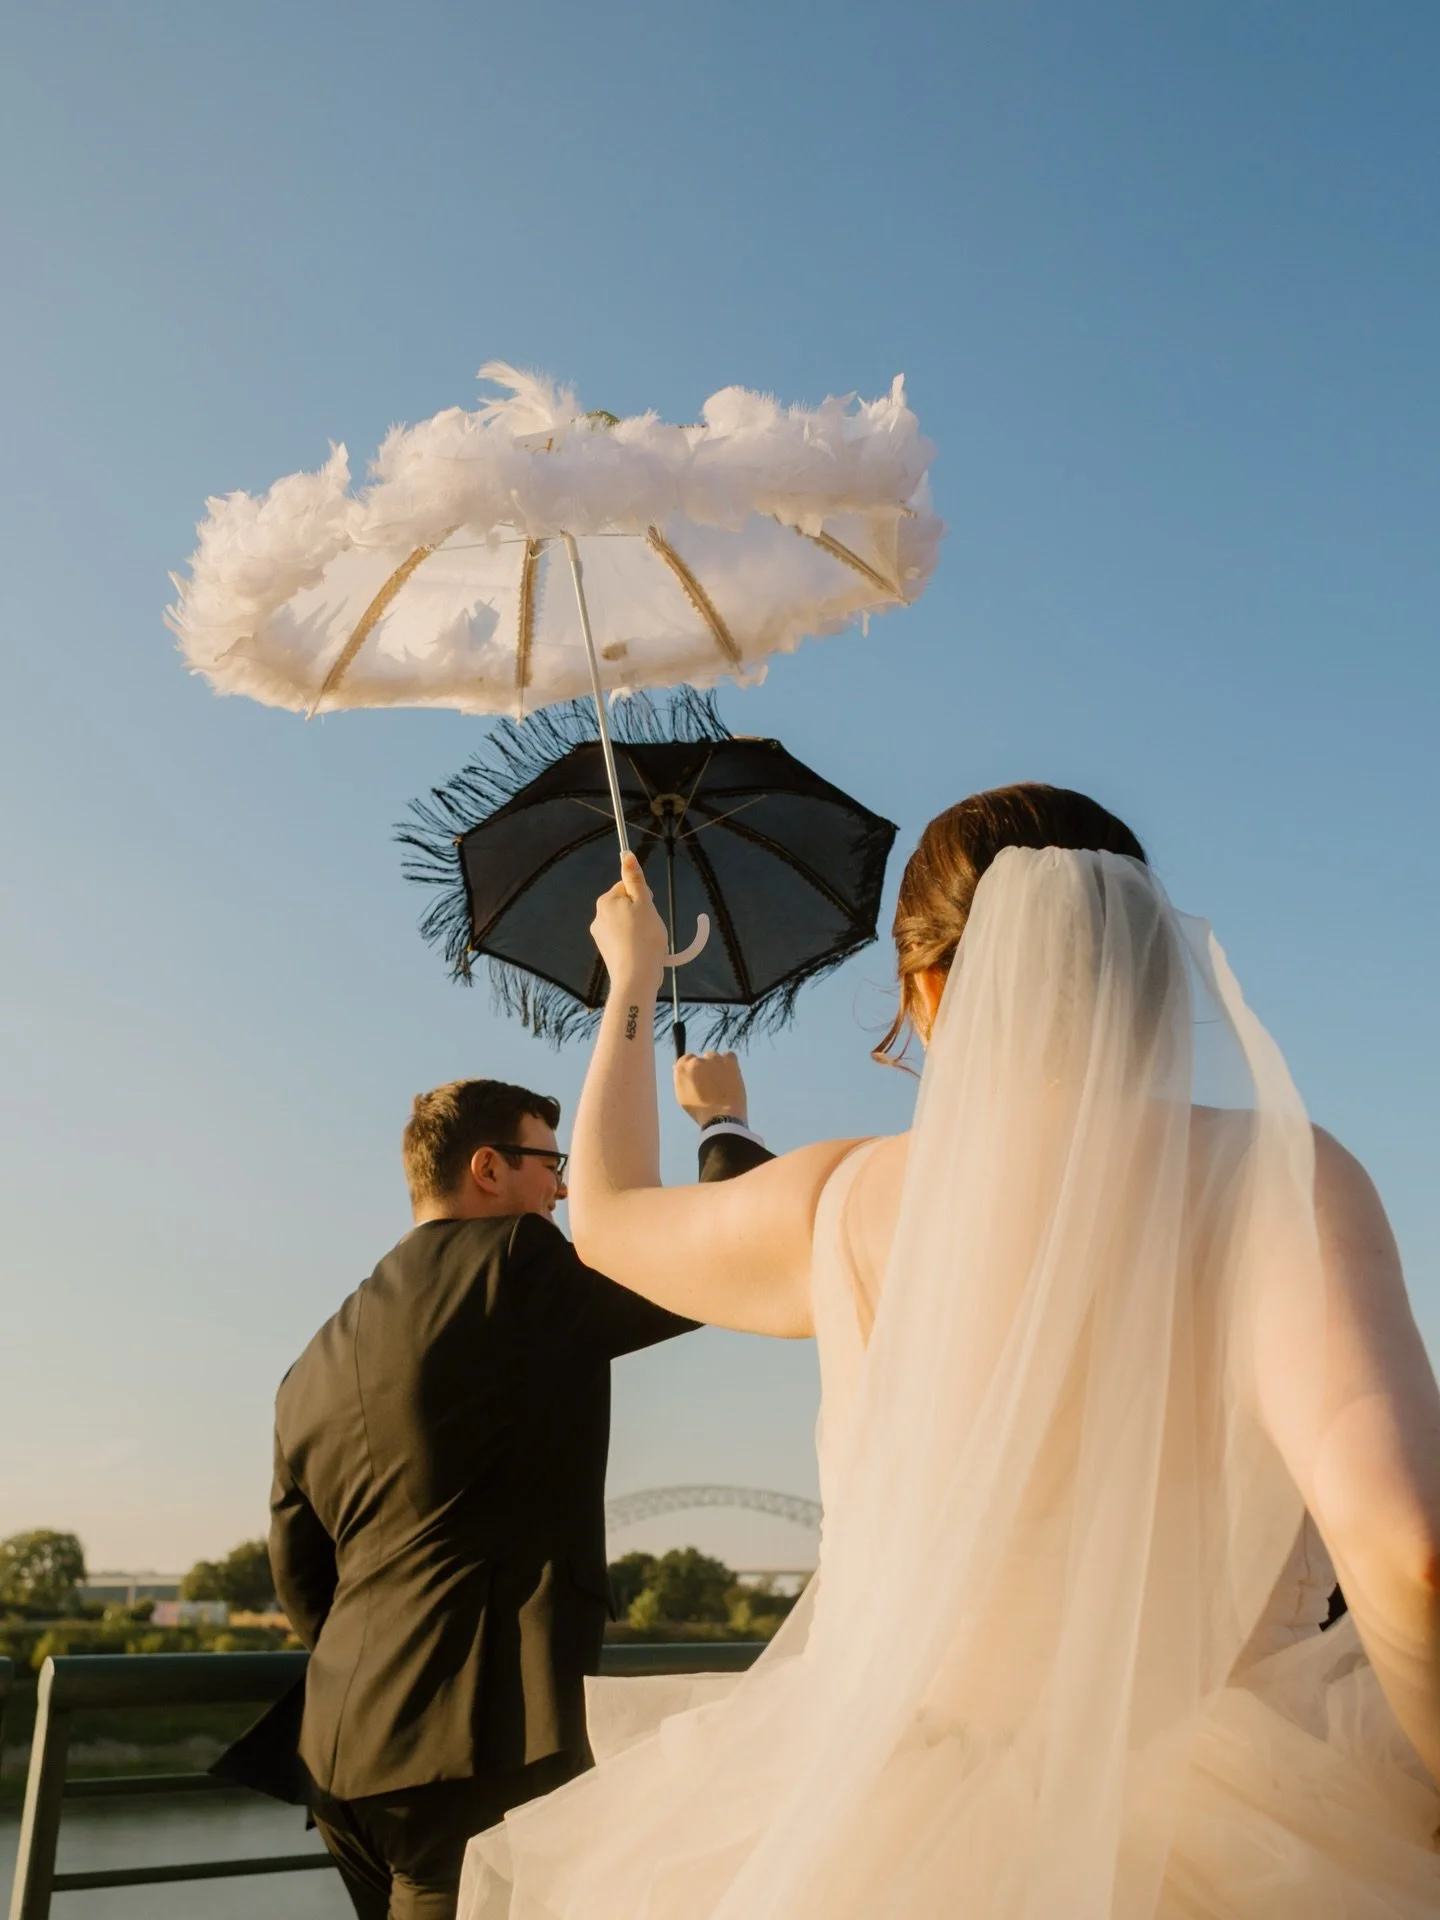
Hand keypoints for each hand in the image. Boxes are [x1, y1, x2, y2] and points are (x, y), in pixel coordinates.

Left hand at [591, 852, 668, 994]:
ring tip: (649, 942)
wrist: (636, 977)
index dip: (643, 896)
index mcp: (606, 901)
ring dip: (639, 928)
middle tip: (651, 927)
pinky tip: (642, 952)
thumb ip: (635, 879)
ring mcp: (600, 935)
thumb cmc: (644, 937)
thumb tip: (626, 855)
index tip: (650, 910)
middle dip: (641, 913)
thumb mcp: (645, 903)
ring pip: (626, 922)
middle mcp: (598, 916)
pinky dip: (634, 942)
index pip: (627, 887)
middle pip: (626, 905)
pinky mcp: (606, 951)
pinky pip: (623, 939)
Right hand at [674, 1050, 747, 1127]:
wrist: (721, 1117)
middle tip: (712, 1085)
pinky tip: (730, 1077)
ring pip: (715, 1057)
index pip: (686, 1059)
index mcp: (682, 1069)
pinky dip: (729, 1064)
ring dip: (717, 1066)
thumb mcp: (683, 1097)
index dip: (694, 1070)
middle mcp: (696, 1061)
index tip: (700, 1078)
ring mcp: (713, 1060)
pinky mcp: (729, 1061)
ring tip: (722, 1084)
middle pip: (701, 1059)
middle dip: (706, 1069)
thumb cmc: (701, 1112)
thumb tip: (680, 1068)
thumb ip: (681, 1079)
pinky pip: (729, 1056)